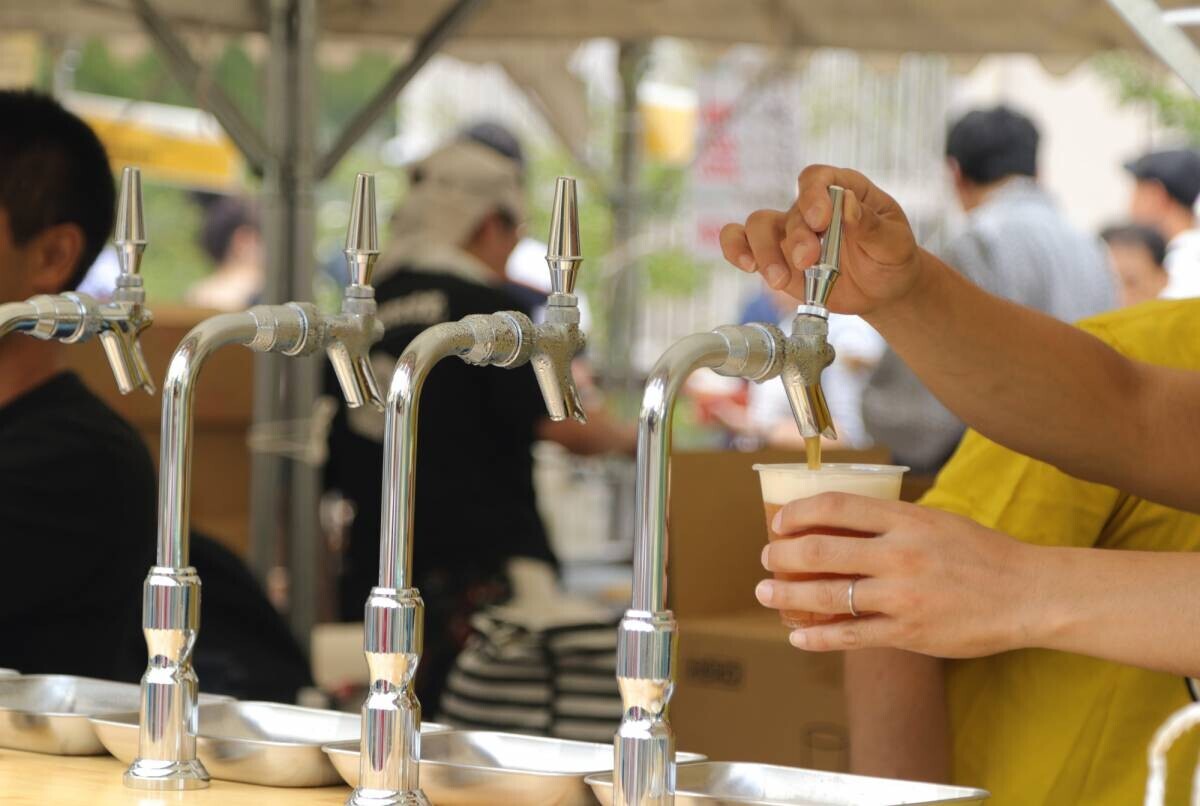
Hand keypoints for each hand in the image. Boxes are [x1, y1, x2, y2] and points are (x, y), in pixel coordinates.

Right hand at [719, 165, 923, 315]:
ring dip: (764, 251)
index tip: (820, 220)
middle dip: (797, 238)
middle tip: (809, 261)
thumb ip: (872, 225)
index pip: (817, 178)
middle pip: (790, 211)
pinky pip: (742, 243)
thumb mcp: (894, 242)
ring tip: (778, 279)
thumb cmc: (891, 257)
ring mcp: (789, 233)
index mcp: (842, 190)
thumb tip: (847, 204)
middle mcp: (810, 207)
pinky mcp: (775, 258)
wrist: (882, 289)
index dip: (813, 194)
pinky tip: (746, 265)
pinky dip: (736, 249)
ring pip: (758, 225)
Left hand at [754, 493, 1038, 657]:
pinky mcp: (908, 633)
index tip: (779, 521)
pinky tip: (798, 636)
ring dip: (787, 595)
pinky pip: (851, 635)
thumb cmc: (981, 554)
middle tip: (766, 558)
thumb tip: (841, 522)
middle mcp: (899, 554)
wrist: (1028, 594)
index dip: (798, 513)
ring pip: (828, 594)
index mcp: (905, 520)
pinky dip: (817, 636)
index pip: (835, 507)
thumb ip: (891, 522)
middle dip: (782, 555)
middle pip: (820, 550)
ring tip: (765, 594)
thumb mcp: (935, 521)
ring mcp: (902, 596)